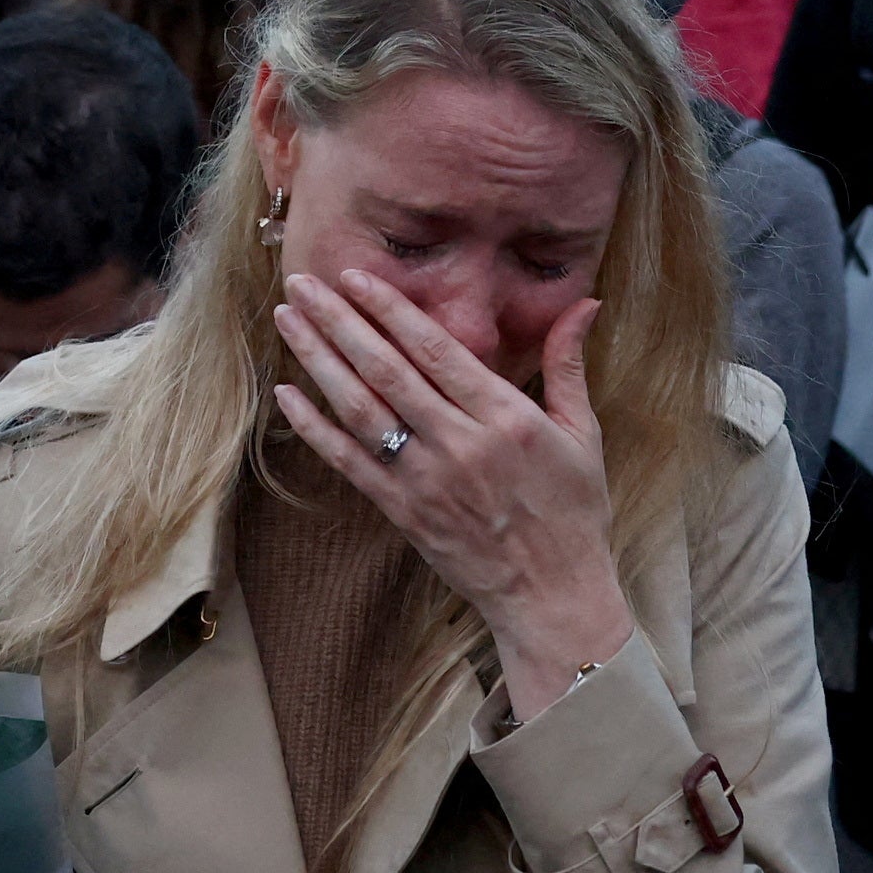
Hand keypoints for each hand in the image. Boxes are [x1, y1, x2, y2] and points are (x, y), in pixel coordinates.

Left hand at [271, 267, 634, 718]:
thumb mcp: (583, 434)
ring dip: (319, 361)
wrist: (552, 596)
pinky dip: (315, 428)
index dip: (391, 310)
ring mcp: (427, 481)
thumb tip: (585, 301)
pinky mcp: (403, 513)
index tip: (356, 276)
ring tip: (288, 320)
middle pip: (387, 370)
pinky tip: (287, 395)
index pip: (437, 350)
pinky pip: (350, 463)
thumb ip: (567, 365)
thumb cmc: (574, 512)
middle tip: (302, 282)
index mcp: (506, 417)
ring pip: (361, 409)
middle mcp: (461, 444)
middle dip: (340, 321)